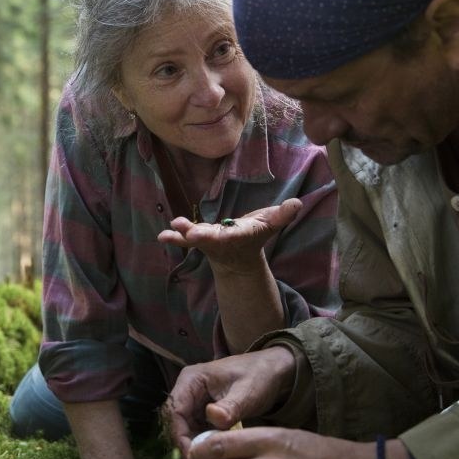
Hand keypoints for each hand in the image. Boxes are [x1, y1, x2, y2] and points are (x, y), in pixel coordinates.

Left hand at [157, 199, 301, 274]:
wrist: (238, 256)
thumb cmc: (255, 235)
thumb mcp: (270, 224)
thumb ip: (282, 215)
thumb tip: (297, 202)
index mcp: (241, 235)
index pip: (237, 234)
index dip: (232, 233)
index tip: (229, 232)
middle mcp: (223, 240)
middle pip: (213, 239)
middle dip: (203, 237)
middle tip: (192, 235)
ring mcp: (208, 241)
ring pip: (196, 239)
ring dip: (184, 235)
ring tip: (172, 229)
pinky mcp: (197, 239)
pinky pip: (184, 239)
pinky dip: (174, 237)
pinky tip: (162, 235)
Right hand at [164, 348, 295, 456]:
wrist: (273, 371)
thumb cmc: (259, 376)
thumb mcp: (247, 392)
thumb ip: (230, 406)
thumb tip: (213, 418)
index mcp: (191, 379)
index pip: (174, 410)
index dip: (180, 434)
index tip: (194, 455)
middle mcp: (188, 389)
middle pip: (176, 421)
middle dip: (186, 442)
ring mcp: (195, 401)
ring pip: (185, 428)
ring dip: (195, 444)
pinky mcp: (204, 411)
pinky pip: (197, 430)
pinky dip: (204, 442)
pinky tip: (217, 454)